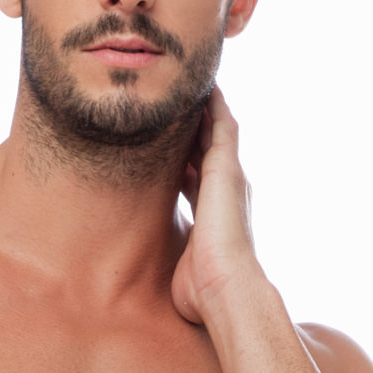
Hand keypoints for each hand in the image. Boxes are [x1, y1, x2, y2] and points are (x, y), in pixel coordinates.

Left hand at [172, 85, 260, 325]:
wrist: (225, 289)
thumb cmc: (201, 290)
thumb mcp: (179, 264)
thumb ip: (169, 255)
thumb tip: (143, 265)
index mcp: (213, 213)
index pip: (196, 177)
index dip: (184, 159)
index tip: (170, 144)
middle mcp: (227, 192)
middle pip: (208, 148)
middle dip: (196, 127)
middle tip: (180, 102)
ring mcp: (230, 178)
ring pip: (218, 130)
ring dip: (207, 108)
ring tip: (193, 82)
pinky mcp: (228, 169)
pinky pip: (223, 125)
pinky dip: (215, 105)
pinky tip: (204, 85)